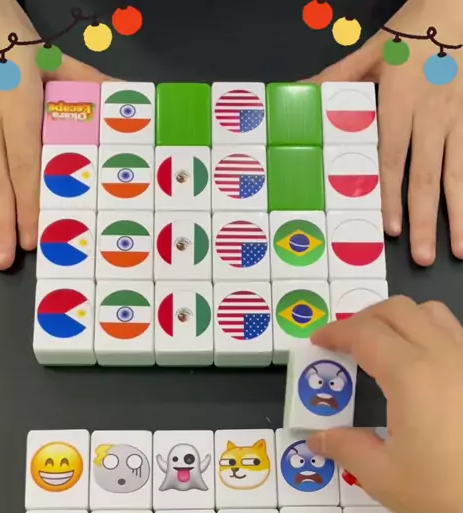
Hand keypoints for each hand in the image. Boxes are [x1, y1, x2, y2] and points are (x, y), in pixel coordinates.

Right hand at [0, 0, 109, 270]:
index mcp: (15, 101)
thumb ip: (91, 85)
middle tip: (8, 259)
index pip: (23, 159)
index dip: (27, 200)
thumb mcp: (55, 59)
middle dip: (2, 221)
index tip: (32, 235)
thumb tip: (128, 105)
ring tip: (0, 254)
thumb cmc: (17, 41)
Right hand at [307, 296, 462, 512]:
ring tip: (384, 347)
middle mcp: (444, 355)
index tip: (318, 342)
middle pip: (398, 310)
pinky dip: (430, 335)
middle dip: (365, 319)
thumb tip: (320, 439)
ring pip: (433, 314)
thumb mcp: (384, 478)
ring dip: (401, 320)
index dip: (336, 332)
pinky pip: (456, 336)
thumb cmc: (445, 493)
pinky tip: (424, 369)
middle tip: (345, 343)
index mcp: (410, 375)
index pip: (365, 334)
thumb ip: (347, 449)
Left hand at [309, 0, 462, 265]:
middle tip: (421, 257)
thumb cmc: (412, 34)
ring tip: (459, 251)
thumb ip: (336, 79)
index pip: (393, 156)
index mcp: (401, 102)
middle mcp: (432, 116)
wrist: (460, 9)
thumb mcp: (372, 52)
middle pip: (428, 175)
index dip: (391, 193)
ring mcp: (457, 121)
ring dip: (458, 216)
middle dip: (425, 220)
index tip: (391, 228)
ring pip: (458, 175)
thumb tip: (295, 94)